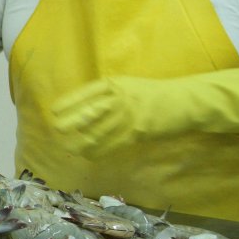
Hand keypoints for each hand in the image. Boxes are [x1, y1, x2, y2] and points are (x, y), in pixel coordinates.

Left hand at [51, 66, 238, 155]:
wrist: (184, 101)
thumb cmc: (152, 93)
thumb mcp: (126, 85)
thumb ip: (105, 95)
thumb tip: (79, 108)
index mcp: (113, 84)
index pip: (83, 94)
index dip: (67, 104)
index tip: (54, 112)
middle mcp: (118, 99)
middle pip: (85, 114)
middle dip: (68, 124)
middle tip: (58, 131)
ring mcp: (128, 116)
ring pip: (96, 132)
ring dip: (81, 141)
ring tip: (71, 146)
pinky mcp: (137, 132)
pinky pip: (111, 144)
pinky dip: (97, 150)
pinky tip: (88, 153)